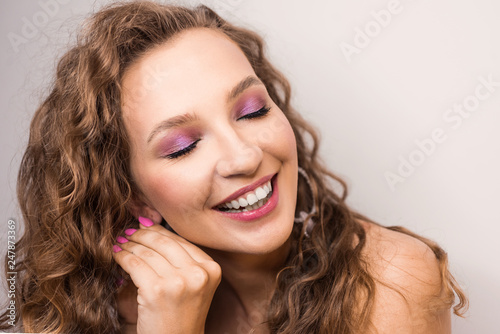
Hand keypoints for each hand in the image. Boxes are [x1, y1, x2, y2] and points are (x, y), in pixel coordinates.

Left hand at [113, 218, 221, 333]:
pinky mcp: (157, 291)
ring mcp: (178, 282)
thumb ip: (179, 258)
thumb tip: (148, 223)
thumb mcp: (192, 285)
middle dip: (142, 234)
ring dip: (130, 245)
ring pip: (147, 252)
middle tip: (128, 232)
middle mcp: (198, 273)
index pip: (181, 241)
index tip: (144, 226)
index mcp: (211, 269)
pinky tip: (117, 256)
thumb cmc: (180, 316)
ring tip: (120, 243)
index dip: (159, 232)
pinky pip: (135, 264)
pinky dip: (122, 257)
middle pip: (164, 242)